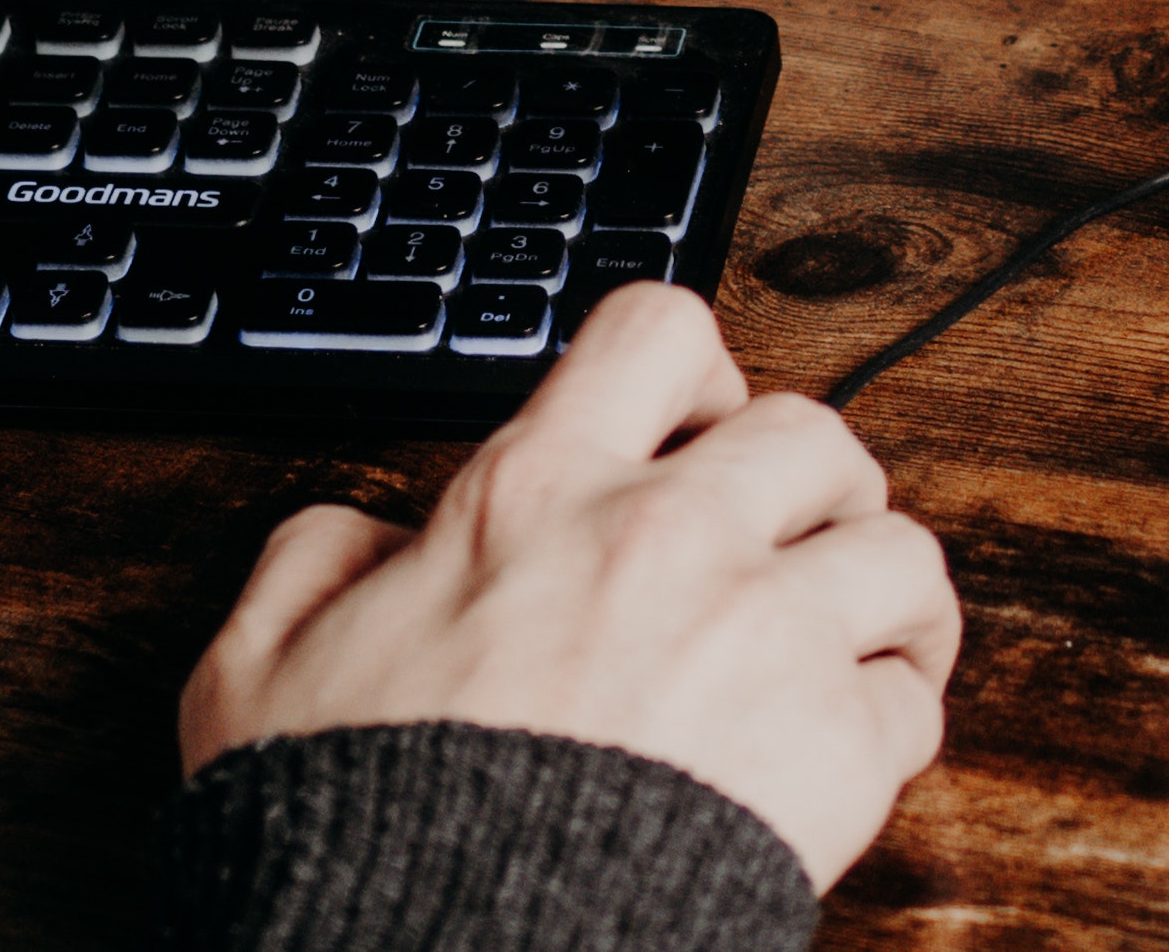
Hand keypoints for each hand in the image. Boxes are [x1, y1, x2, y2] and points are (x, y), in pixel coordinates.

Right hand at [177, 283, 957, 889]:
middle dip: (809, 486)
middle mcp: (664, 539)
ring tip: (850, 642)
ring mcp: (762, 638)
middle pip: (814, 433)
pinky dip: (889, 721)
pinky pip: (911, 700)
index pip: (658, 332)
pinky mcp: (829, 753)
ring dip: (880, 594)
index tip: (694, 427)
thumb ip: (313, 567)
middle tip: (782, 548)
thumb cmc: (352, 836)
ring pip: (900, 550)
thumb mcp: (257, 671)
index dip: (697, 374)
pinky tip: (842, 754)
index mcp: (534, 497)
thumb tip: (361, 538)